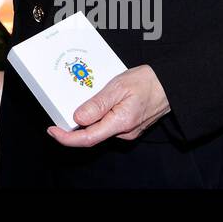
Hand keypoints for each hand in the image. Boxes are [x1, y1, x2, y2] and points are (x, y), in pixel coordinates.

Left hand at [46, 64, 170, 146]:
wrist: (170, 85)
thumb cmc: (147, 82)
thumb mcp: (118, 87)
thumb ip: (97, 104)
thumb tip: (77, 119)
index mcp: (120, 123)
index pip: (88, 139)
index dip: (67, 139)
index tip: (52, 131)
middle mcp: (123, 132)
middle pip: (91, 134)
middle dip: (74, 125)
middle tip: (61, 108)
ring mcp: (127, 130)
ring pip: (99, 128)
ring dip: (87, 118)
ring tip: (82, 98)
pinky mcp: (128, 125)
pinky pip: (107, 123)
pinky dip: (97, 115)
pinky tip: (96, 102)